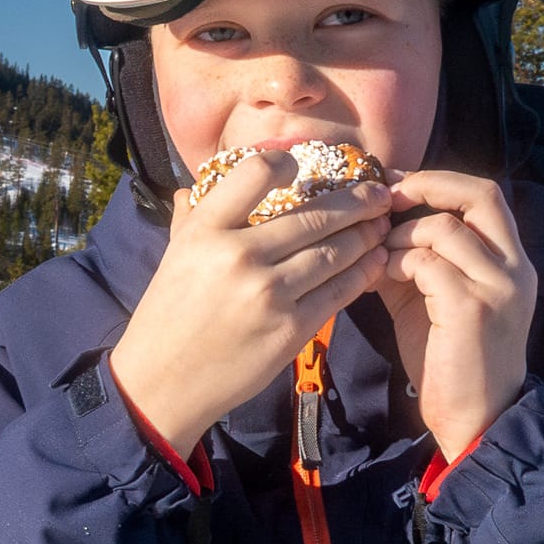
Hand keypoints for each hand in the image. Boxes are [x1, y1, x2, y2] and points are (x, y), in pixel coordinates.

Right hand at [109, 152, 393, 456]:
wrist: (163, 381)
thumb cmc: (167, 314)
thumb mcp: (174, 254)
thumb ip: (191, 216)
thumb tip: (197, 184)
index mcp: (205, 230)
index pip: (256, 172)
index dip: (286, 162)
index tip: (303, 168)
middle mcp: (238, 255)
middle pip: (315, 214)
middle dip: (356, 202)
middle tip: (377, 195)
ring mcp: (268, 293)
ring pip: (335, 252)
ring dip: (366, 236)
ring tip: (380, 227)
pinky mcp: (290, 328)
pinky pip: (339, 291)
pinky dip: (362, 273)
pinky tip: (373, 262)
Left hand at [378, 170, 536, 456]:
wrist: (476, 417)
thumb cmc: (450, 360)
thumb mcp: (431, 299)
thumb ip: (413, 261)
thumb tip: (372, 228)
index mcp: (510, 260)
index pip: (485, 194)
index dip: (438, 180)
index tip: (394, 184)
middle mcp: (514, 266)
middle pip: (480, 194)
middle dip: (427, 185)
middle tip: (385, 198)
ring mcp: (498, 285)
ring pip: (444, 228)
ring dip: (400, 236)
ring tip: (380, 257)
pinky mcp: (473, 307)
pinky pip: (428, 263)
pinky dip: (396, 263)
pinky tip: (380, 279)